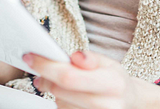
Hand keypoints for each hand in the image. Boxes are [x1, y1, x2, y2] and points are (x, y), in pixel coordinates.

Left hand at [26, 51, 142, 108]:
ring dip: (55, 91)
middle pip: (59, 91)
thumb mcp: (109, 63)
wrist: (129, 104)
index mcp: (112, 84)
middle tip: (39, 70)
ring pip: (58, 103)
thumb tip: (75, 57)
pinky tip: (70, 97)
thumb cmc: (116, 82)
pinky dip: (62, 102)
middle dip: (45, 78)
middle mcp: (105, 106)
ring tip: (66, 84)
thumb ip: (91, 58)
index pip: (69, 76)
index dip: (46, 66)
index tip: (30, 57)